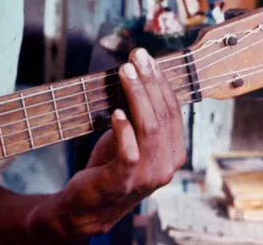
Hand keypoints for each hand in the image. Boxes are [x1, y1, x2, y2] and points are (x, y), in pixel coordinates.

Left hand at [54, 47, 186, 237]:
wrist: (88, 205)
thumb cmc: (110, 166)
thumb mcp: (128, 136)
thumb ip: (137, 114)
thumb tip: (136, 72)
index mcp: (173, 153)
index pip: (173, 111)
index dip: (160, 82)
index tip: (146, 57)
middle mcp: (166, 166)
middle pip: (163, 116)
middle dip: (150, 82)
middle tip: (137, 57)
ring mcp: (147, 176)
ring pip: (149, 129)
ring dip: (137, 96)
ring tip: (125, 72)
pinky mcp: (123, 181)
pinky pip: (129, 152)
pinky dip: (124, 130)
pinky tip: (116, 112)